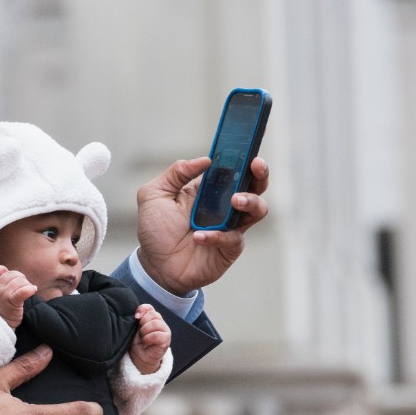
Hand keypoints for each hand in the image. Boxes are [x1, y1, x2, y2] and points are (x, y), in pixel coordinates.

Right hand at [0, 265, 35, 328]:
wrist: (0, 327)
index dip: (4, 271)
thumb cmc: (0, 309)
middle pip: (12, 274)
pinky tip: (33, 290)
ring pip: (20, 281)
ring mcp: (2, 295)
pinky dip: (30, 289)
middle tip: (23, 287)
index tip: (10, 279)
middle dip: (21, 279)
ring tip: (28, 292)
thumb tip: (9, 272)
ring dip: (27, 285)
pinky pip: (23, 290)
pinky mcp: (12, 302)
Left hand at [129, 304, 169, 374]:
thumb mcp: (133, 328)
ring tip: (142, 338)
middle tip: (139, 333)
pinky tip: (145, 343)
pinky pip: (157, 335)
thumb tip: (137, 315)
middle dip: (143, 323)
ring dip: (145, 331)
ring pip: (155, 323)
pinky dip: (148, 339)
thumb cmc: (136, 342)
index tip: (135, 317)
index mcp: (151, 317)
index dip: (142, 309)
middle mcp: (160, 322)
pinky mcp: (166, 340)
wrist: (139, 357)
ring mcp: (165, 330)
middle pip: (153, 314)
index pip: (149, 307)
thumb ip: (136, 319)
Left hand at [136, 155, 270, 294]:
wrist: (155, 266)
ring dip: (250, 201)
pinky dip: (217, 236)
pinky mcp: (230, 248)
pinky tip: (199, 237)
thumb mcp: (154, 195)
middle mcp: (224, 205)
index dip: (243, 157)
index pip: (232, 169)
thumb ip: (176, 173)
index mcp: (208, 189)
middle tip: (256, 165)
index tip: (247, 147)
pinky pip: (233, 238)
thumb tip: (204, 160)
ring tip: (236, 200)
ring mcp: (230, 226)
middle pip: (255, 185)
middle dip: (261, 173)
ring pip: (257, 209)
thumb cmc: (155, 230)